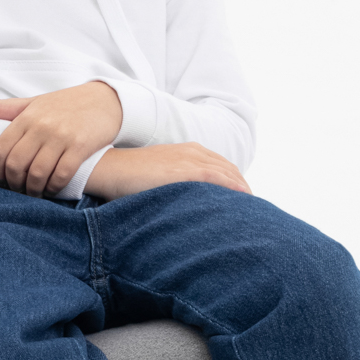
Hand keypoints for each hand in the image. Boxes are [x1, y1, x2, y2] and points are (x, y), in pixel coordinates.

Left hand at [0, 81, 123, 196]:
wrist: (104, 100)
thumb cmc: (64, 104)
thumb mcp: (31, 103)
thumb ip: (1, 108)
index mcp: (26, 116)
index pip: (0, 150)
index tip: (1, 179)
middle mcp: (41, 126)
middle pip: (16, 165)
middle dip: (13, 184)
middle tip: (17, 190)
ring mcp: (61, 137)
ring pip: (37, 173)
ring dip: (33, 190)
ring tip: (34, 192)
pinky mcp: (80, 147)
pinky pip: (61, 175)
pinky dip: (53, 187)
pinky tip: (52, 189)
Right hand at [84, 143, 251, 199]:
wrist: (108, 168)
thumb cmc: (125, 177)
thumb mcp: (154, 176)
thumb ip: (172, 184)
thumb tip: (179, 203)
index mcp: (186, 151)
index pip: (220, 165)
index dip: (234, 181)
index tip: (241, 198)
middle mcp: (192, 151)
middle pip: (228, 168)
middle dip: (242, 186)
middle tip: (251, 207)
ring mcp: (189, 159)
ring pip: (227, 172)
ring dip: (241, 188)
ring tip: (251, 208)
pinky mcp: (184, 170)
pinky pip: (218, 177)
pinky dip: (233, 187)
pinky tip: (242, 198)